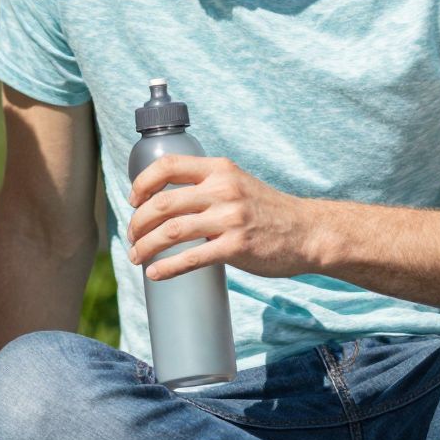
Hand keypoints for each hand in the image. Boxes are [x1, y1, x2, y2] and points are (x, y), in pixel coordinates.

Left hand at [126, 156, 312, 281]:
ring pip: (171, 231)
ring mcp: (230, 218)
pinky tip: (155, 273)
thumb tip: (167, 204)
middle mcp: (223, 189)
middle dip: (137, 223)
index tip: (133, 200)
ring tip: (136, 257)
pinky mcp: (236, 247)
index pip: (168, 165)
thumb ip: (208, 187)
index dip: (142, 183)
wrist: (308, 232)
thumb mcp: (238, 184)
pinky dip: (167, 267)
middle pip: (162, 203)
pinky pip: (191, 258)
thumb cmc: (269, 212)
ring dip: (145, 246)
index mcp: (220, 170)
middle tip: (132, 237)